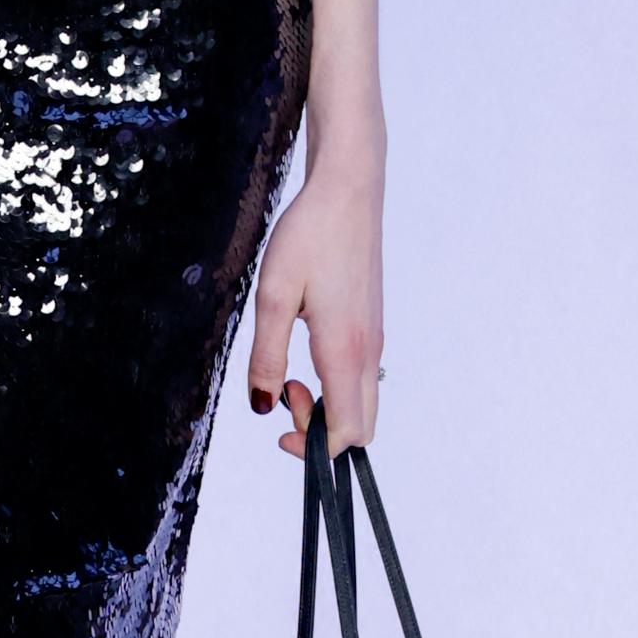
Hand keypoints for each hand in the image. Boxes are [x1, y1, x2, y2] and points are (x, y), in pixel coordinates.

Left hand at [245, 154, 383, 457]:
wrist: (347, 191)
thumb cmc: (308, 236)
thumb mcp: (271, 296)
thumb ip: (267, 357)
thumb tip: (263, 406)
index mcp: (345, 350)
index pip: (348, 432)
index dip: (314, 446)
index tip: (279, 427)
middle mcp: (368, 351)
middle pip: (362, 427)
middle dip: (321, 430)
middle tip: (285, 392)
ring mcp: (374, 339)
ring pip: (362, 402)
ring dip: (326, 404)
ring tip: (290, 369)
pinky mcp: (372, 325)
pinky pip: (360, 377)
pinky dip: (334, 383)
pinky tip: (305, 346)